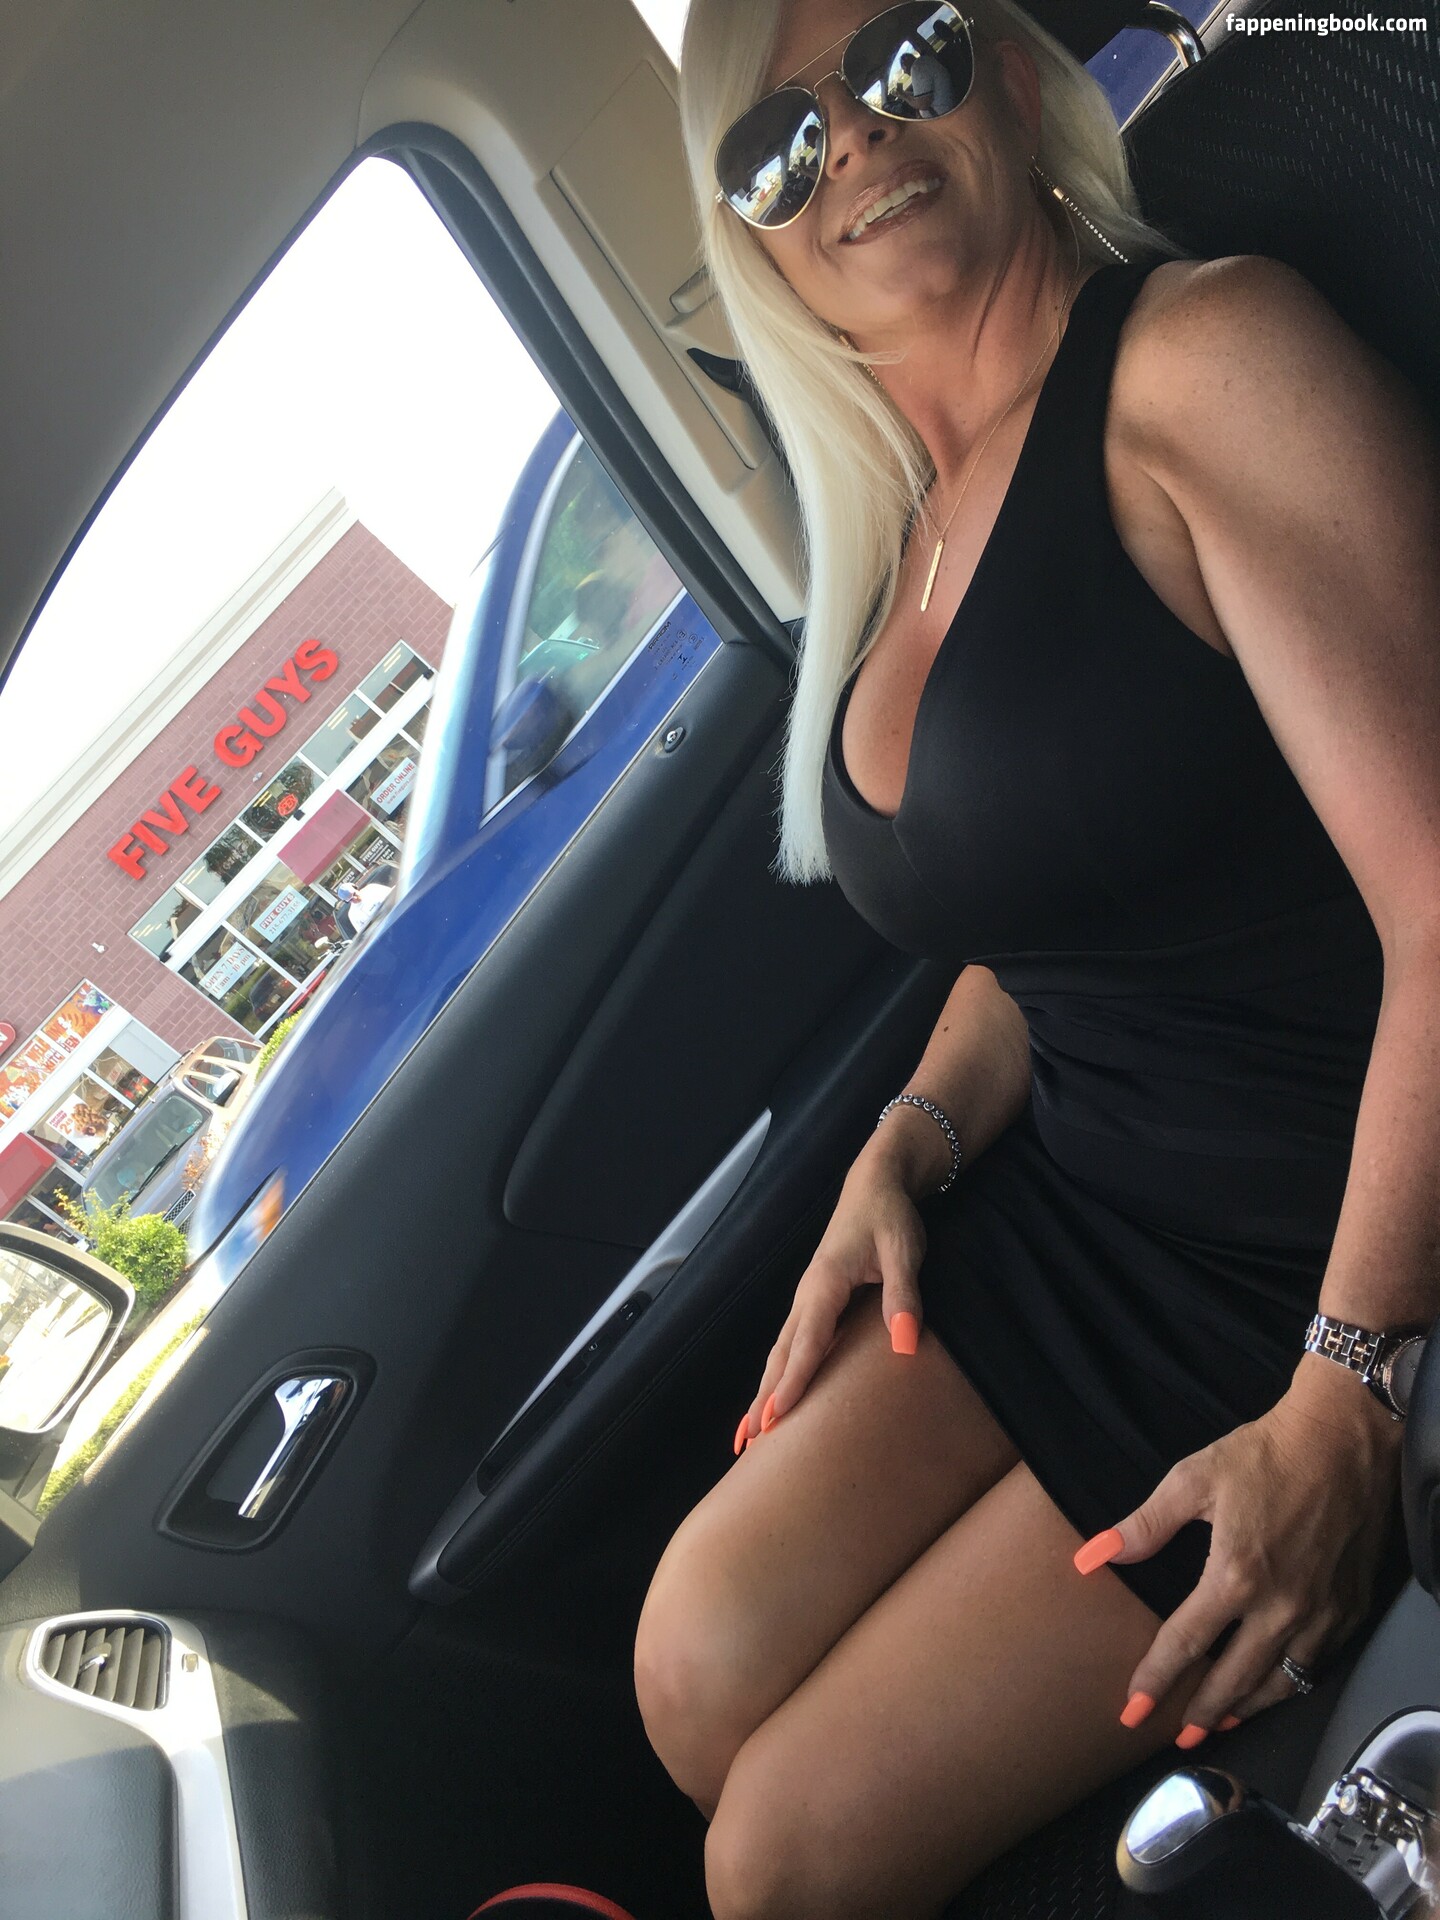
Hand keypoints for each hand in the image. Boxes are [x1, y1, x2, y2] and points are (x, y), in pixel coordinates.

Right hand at [733, 1153, 926, 1453]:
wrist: (875, 1186)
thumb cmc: (890, 1217)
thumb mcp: (904, 1251)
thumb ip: (904, 1297)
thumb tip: (905, 1344)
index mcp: (825, 1284)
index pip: (807, 1342)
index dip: (791, 1383)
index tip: (775, 1419)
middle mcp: (808, 1295)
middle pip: (781, 1356)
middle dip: (764, 1399)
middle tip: (750, 1443)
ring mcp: (808, 1299)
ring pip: (780, 1353)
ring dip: (764, 1392)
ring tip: (749, 1434)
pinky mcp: (815, 1302)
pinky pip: (791, 1345)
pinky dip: (778, 1375)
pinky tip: (775, 1397)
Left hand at [1080, 1372, 1403, 1739]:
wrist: (1340, 1439)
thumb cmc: (1265, 1455)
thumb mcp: (1192, 1480)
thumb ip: (1142, 1526)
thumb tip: (1093, 1556)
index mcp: (1236, 1577)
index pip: (1184, 1644)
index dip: (1155, 1680)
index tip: (1131, 1709)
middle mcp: (1281, 1607)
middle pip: (1234, 1680)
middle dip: (1201, 1714)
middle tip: (1176, 1737)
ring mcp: (1321, 1612)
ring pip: (1281, 1683)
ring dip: (1247, 1707)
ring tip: (1220, 1721)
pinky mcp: (1349, 1607)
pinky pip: (1318, 1664)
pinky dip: (1291, 1683)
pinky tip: (1274, 1685)